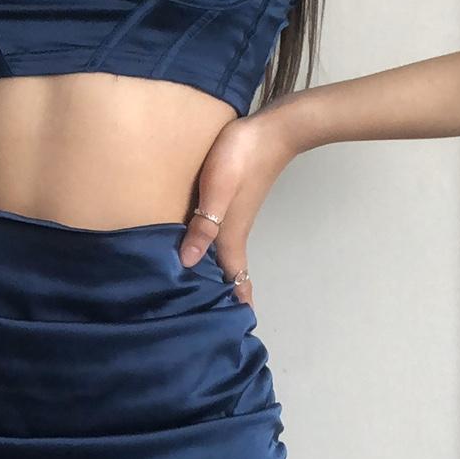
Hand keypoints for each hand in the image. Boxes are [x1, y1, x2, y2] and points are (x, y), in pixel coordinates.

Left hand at [177, 99, 303, 308]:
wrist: (273, 129)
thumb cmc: (242, 158)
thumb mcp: (217, 191)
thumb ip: (203, 225)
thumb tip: (186, 261)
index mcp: (230, 235)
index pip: (235, 278)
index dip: (235, 303)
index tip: (231, 329)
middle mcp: (234, 231)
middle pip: (230, 271)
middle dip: (222, 295)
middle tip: (203, 316)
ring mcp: (235, 216)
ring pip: (224, 254)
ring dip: (216, 273)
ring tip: (195, 289)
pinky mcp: (232, 202)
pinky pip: (219, 235)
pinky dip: (211, 250)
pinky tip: (194, 247)